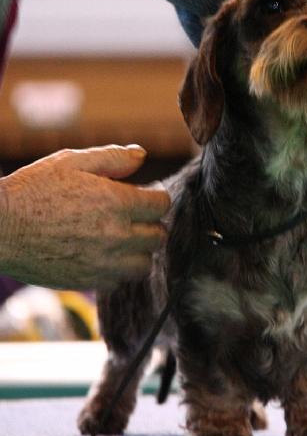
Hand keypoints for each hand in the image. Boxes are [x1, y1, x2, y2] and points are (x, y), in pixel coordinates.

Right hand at [0, 145, 169, 290]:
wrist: (0, 228)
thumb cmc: (32, 190)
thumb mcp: (70, 162)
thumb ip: (112, 158)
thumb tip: (142, 154)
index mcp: (115, 201)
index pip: (161, 205)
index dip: (154, 199)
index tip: (143, 197)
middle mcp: (115, 234)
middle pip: (158, 236)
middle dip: (150, 224)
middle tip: (132, 218)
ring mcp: (103, 261)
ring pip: (144, 263)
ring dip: (138, 251)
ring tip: (120, 240)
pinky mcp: (89, 281)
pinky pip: (120, 281)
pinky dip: (117, 270)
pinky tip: (101, 255)